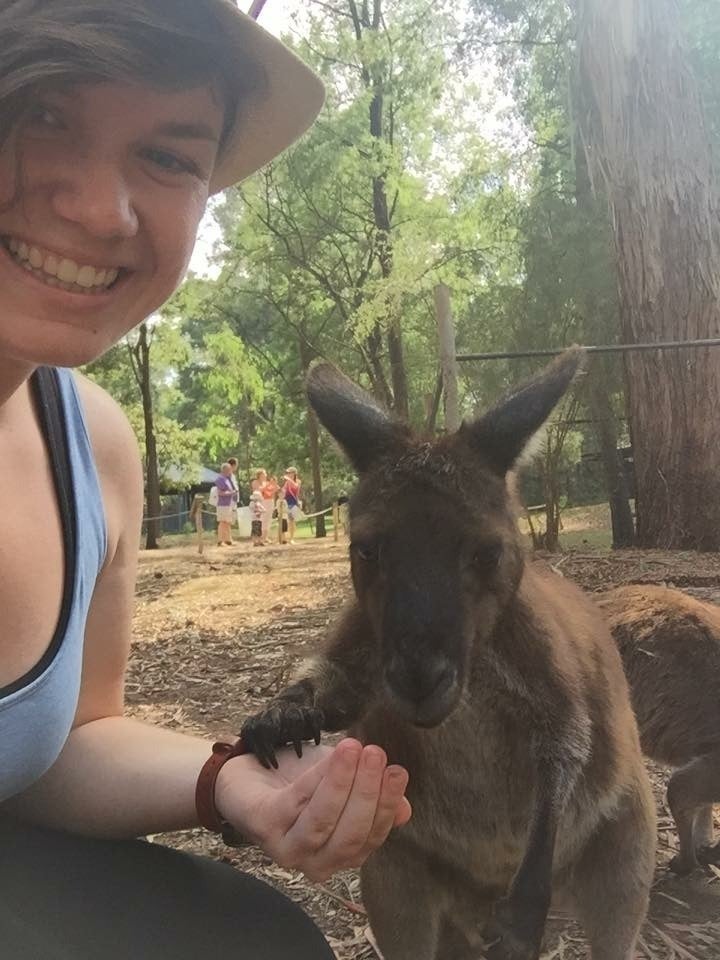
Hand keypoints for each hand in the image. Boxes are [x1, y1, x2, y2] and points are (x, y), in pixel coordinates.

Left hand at [214, 738, 410, 881]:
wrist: (254, 772)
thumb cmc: (302, 782)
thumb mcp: (345, 784)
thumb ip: (374, 798)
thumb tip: (404, 810)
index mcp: (342, 852)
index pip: (372, 837)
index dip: (386, 805)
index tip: (396, 771)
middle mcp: (316, 860)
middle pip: (349, 836)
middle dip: (367, 793)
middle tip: (376, 754)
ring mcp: (287, 848)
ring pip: (322, 823)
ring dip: (341, 783)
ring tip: (354, 748)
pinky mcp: (264, 827)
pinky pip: (295, 803)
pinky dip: (316, 777)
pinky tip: (329, 754)